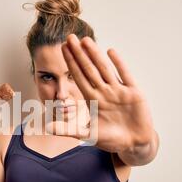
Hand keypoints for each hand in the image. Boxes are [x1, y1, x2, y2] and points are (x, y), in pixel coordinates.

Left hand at [46, 34, 154, 152]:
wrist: (134, 144)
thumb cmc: (112, 140)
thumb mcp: (89, 135)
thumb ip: (69, 130)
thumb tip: (47, 128)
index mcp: (93, 100)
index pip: (79, 77)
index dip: (71, 63)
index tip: (63, 49)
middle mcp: (104, 92)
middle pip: (89, 69)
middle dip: (79, 54)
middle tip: (70, 37)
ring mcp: (118, 91)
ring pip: (104, 69)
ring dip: (95, 55)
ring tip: (86, 40)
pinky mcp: (134, 93)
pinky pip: (125, 75)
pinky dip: (119, 64)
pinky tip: (111, 51)